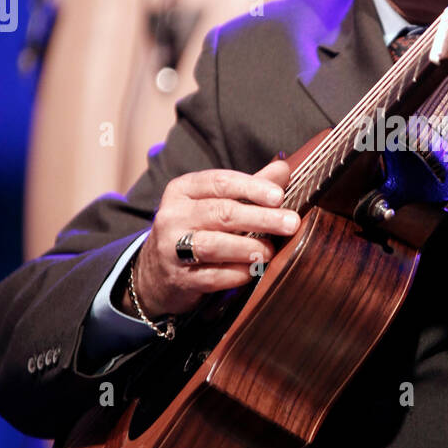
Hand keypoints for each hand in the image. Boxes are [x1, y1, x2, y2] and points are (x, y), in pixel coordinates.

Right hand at [124, 159, 297, 318]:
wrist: (156, 272)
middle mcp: (173, 216)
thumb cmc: (196, 228)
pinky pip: (213, 276)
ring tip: (270, 250)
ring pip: (214, 245)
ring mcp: (171, 249)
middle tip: (290, 223)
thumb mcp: (215, 201)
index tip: (279, 196)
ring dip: (249, 247)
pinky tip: (253, 270)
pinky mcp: (179, 279)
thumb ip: (249, 186)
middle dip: (260, 218)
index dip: (252, 188)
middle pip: (221, 213)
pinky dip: (237, 273)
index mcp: (182, 190)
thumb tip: (283, 169)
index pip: (220, 182)